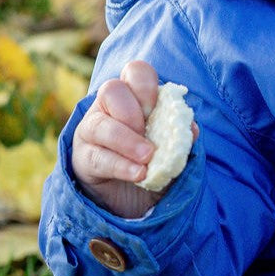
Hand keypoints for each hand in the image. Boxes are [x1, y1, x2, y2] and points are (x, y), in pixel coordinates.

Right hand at [70, 61, 193, 218]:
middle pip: (111, 90)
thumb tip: (191, 129)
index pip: (135, 72)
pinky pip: (98, 157)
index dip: (145, 84)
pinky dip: (121, 165)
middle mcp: (107, 109)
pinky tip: (139, 174)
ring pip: (100, 124)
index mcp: (134, 98)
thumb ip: (180, 139)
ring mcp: (91, 132)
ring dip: (127, 140)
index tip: (156, 109)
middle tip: (150, 137)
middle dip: (133, 112)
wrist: (132, 202)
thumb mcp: (173, 152)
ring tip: (148, 157)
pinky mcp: (83, 159)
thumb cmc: (154, 166)